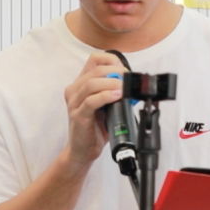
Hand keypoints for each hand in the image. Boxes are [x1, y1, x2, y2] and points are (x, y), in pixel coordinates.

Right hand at [60, 51, 127, 170]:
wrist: (83, 151)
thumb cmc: (95, 128)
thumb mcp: (107, 106)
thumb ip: (116, 93)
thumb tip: (135, 86)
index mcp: (81, 84)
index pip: (94, 59)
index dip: (112, 60)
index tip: (125, 70)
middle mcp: (74, 90)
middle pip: (96, 70)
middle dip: (116, 71)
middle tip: (129, 79)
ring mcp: (74, 102)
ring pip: (92, 83)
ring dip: (112, 83)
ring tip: (125, 88)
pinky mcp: (78, 115)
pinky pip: (91, 101)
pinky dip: (106, 96)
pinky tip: (117, 97)